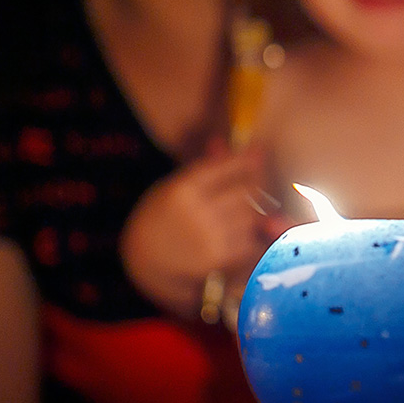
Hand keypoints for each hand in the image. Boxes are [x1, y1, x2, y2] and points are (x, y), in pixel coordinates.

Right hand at [120, 144, 280, 318]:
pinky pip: (249, 241)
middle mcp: (197, 211)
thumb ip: (201, 167)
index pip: (226, 166)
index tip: (259, 153)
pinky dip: (250, 235)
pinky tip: (240, 233)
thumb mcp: (172, 187)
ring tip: (243, 209)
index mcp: (184, 188)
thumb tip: (222, 142)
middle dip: (255, 184)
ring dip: (253, 211)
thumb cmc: (160, 218)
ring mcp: (208, 236)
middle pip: (245, 190)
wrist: (145, 261)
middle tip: (256, 183)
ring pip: (251, 215)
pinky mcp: (217, 258)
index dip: (248, 159)